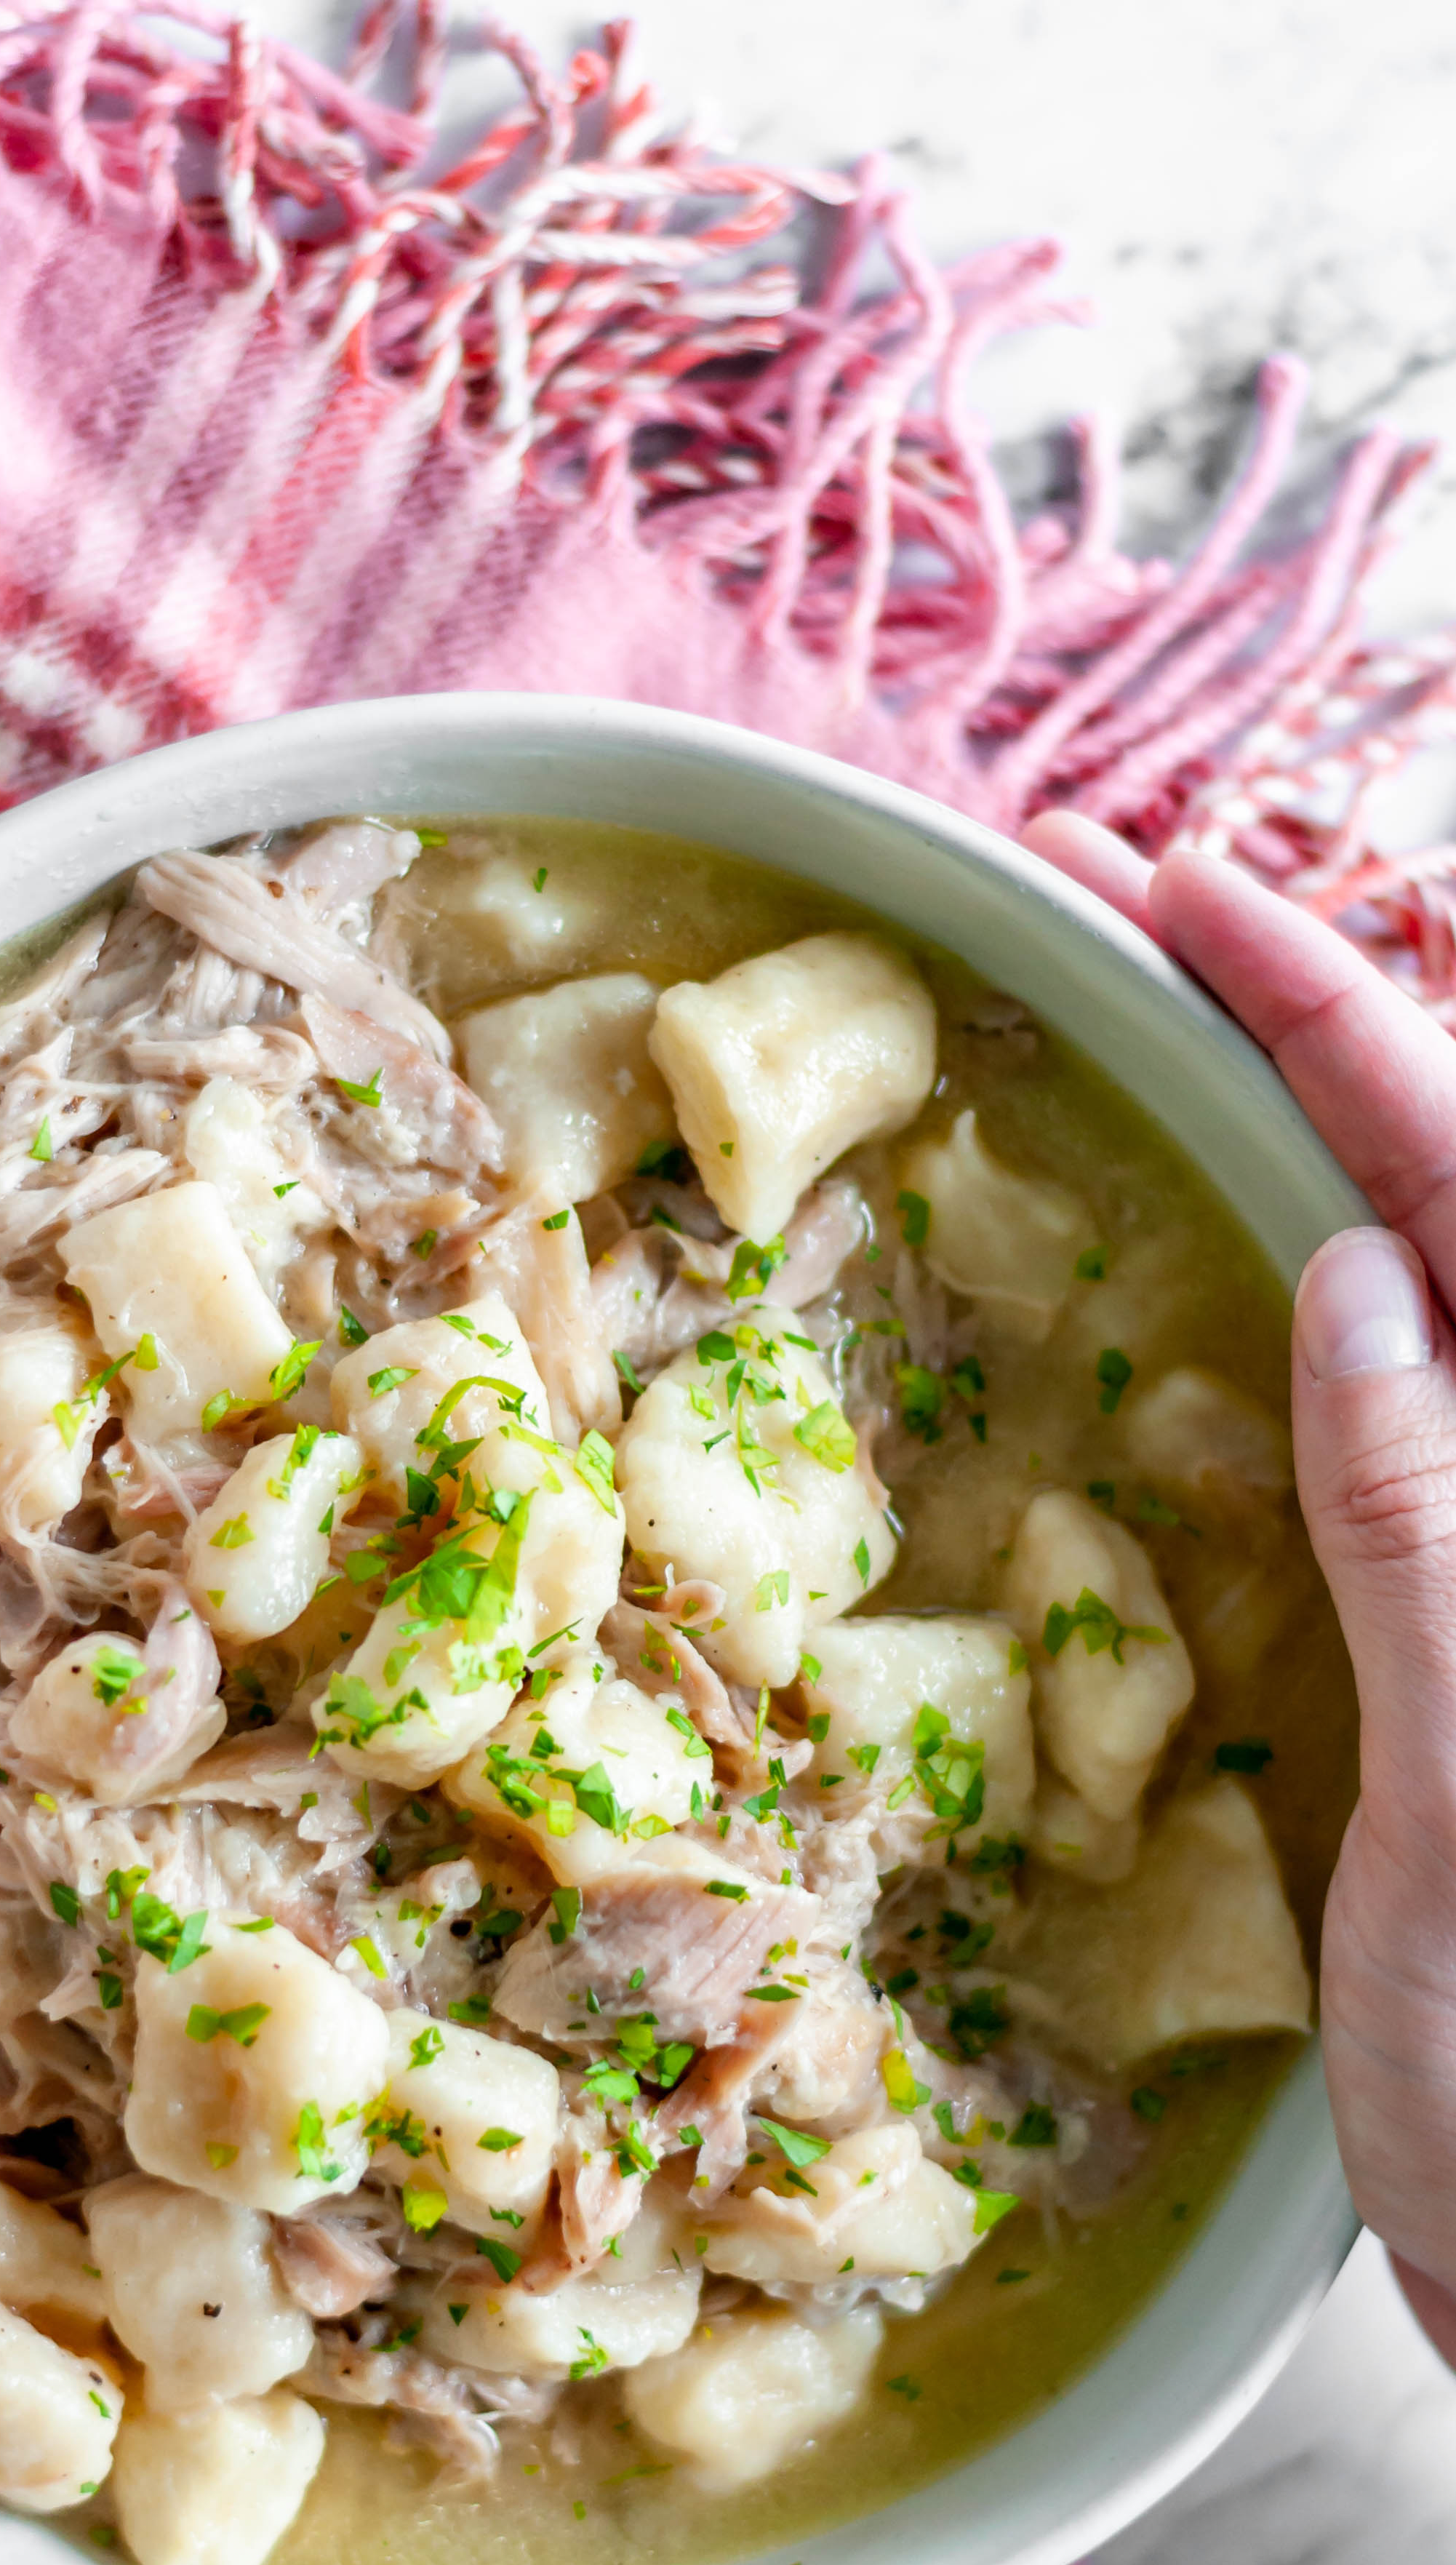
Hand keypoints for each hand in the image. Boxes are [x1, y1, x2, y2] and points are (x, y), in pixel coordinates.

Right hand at [1025, 813, 1455, 2363]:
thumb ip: (1437, 1529)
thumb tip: (1353, 1269)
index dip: (1338, 1018)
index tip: (1176, 889)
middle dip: (1319, 1038)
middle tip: (1151, 916)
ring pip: (1423, 1308)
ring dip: (1310, 1157)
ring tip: (1178, 1039)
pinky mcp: (1451, 1662)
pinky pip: (1374, 1446)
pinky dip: (1290, 1336)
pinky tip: (1220, 1292)